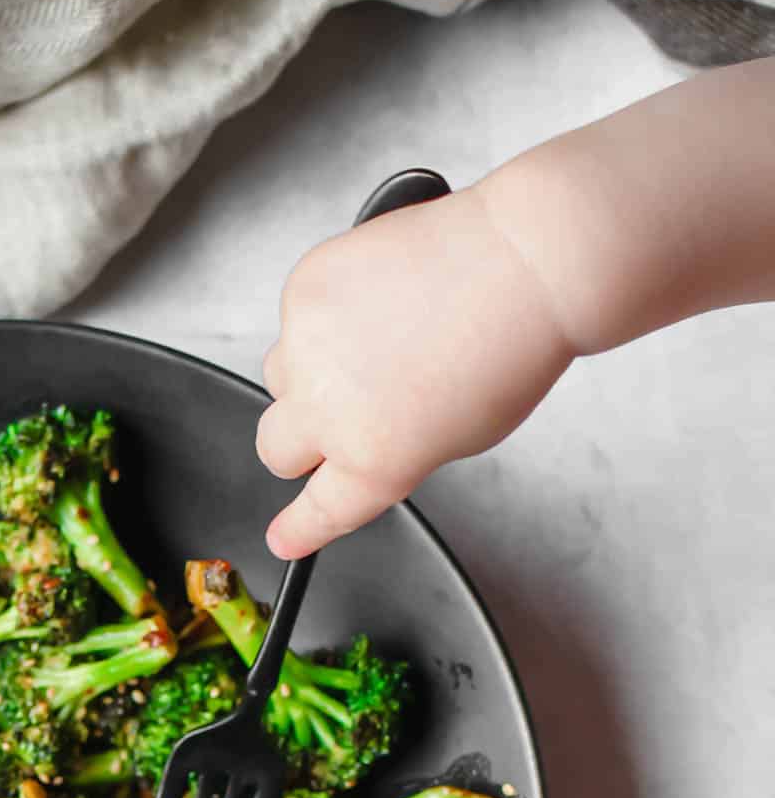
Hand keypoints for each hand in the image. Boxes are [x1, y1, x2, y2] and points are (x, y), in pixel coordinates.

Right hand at [259, 182, 575, 557]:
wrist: (522, 259)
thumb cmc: (509, 346)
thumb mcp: (460, 437)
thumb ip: (394, 452)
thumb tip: (355, 444)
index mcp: (374, 461)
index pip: (317, 513)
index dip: (298, 529)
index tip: (284, 538)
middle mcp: (328, 410)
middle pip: (274, 448)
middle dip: (299, 442)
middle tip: (339, 413)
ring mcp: (306, 348)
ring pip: (279, 377)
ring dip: (308, 372)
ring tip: (372, 340)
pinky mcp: (302, 290)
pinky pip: (295, 317)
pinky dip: (323, 314)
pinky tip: (375, 299)